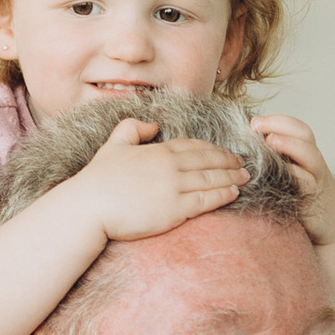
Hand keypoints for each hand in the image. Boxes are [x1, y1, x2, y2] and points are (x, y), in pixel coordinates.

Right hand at [77, 120, 250, 243]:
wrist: (89, 208)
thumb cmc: (97, 181)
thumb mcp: (113, 145)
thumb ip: (132, 129)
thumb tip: (152, 124)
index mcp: (158, 151)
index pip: (194, 146)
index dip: (213, 149)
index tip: (226, 152)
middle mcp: (170, 166)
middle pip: (208, 161)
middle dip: (229, 162)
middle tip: (243, 164)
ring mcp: (174, 188)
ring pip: (211, 179)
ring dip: (231, 178)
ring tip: (244, 178)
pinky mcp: (174, 210)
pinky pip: (206, 201)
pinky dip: (223, 195)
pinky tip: (233, 193)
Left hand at [254, 114, 334, 227]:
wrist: (329, 225)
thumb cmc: (300, 199)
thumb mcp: (289, 175)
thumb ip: (273, 160)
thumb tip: (243, 146)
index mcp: (304, 154)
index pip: (296, 128)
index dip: (277, 121)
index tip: (254, 122)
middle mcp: (312, 163)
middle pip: (304, 135)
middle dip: (280, 126)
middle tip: (256, 126)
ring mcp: (316, 180)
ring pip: (311, 156)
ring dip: (291, 146)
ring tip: (271, 141)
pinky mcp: (313, 200)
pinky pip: (307, 185)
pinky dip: (295, 176)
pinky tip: (277, 173)